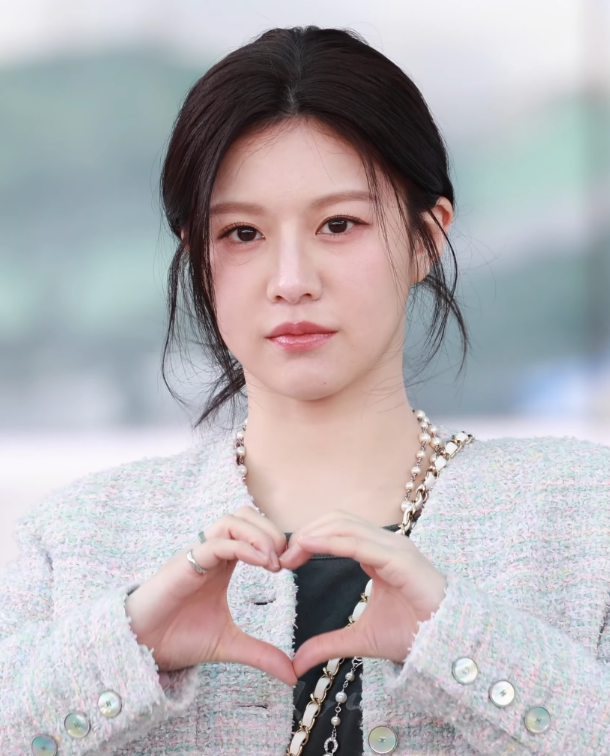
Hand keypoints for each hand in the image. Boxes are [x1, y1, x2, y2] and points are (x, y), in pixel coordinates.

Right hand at [125, 506, 295, 685]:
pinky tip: (261, 563)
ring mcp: (197, 555)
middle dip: (270, 530)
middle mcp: (211, 552)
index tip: (291, 565)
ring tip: (274, 562)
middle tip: (285, 560)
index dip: (275, 539)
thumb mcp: (229, 644)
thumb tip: (292, 675)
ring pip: (230, 520)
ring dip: (258, 534)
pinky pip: (216, 543)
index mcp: (223, 562)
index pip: (252, 529)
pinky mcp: (184, 564)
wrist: (140, 649)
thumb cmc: (177, 638)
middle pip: (244, 514)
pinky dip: (243, 547)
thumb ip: (261, 654)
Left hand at [279, 510, 446, 677]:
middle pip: (338, 520)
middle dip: (307, 532)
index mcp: (377, 553)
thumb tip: (297, 662)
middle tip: (283, 557)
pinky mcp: (401, 558)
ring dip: (314, 533)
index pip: (337, 529)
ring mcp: (395, 547)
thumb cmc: (413, 635)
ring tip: (291, 552)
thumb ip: (329, 644)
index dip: (309, 538)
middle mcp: (386, 543)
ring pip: (346, 524)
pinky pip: (361, 543)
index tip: (285, 560)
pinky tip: (309, 546)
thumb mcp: (360, 638)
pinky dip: (332, 541)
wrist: (446, 646)